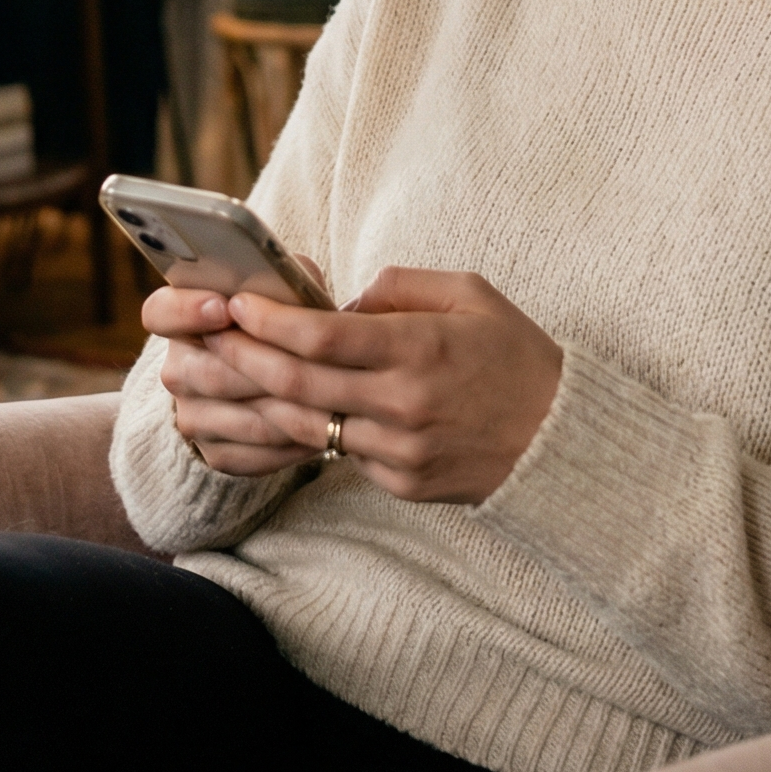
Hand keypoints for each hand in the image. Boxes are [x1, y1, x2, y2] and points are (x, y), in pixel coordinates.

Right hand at [146, 277, 322, 478]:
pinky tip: (323, 428)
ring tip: (333, 399)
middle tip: (308, 361)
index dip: (186, 310)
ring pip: (242, 418)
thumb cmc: (278, 315)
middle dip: (264, 368)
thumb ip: (278, 280)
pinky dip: (292, 443)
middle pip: (210, 373)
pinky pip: (254, 454)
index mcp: (179, 319)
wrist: (267, 373)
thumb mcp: (278, 288)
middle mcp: (177, 369)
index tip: (223, 306)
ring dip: (289, 410)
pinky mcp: (214, 452)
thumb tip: (289, 282)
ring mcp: (191, 415)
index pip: (160, 312)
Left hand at [206, 266, 563, 504]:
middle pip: (300, 383)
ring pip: (308, 426)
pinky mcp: (400, 484)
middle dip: (244, 358)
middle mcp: (403, 404)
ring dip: (260, 399)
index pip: (324, 335)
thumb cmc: (516, 356)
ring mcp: (399, 451)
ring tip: (224, 375)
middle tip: (209, 337)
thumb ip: (401, 288)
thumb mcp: (470, 294)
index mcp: (420, 349)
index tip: (238, 303)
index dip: (270, 320)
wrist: (561, 442)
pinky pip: (341, 453)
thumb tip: (344, 302)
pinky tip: (281, 410)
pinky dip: (309, 429)